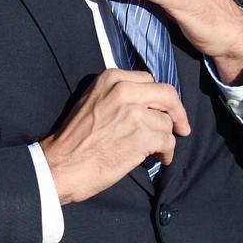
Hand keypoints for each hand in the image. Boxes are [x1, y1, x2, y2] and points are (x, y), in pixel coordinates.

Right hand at [39, 69, 189, 204]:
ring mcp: (134, 112)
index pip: (149, 80)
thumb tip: (150, 104)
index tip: (162, 110)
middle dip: (177, 112)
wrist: (62, 164)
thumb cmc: (75, 138)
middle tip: (181, 128)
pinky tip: (158, 159)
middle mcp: (123, 90)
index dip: (159, 98)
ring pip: (168, 122)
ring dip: (165, 138)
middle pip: (167, 94)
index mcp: (111, 78)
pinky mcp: (142, 136)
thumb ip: (119, 95)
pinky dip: (166, 153)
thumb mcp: (93, 101)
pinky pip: (168, 141)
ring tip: (155, 150)